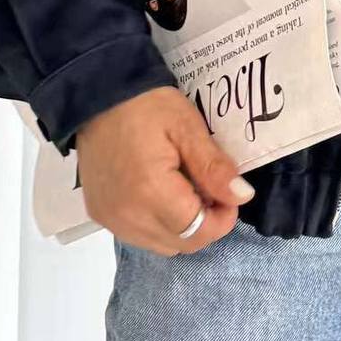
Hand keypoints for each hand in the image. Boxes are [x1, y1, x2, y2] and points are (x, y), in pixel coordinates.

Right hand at [74, 85, 254, 255]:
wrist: (98, 96)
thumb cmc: (147, 106)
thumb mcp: (187, 128)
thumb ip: (214, 167)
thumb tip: (242, 197)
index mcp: (151, 192)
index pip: (199, 231)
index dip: (223, 218)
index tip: (230, 194)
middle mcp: (127, 216)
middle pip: (182, 244)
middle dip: (206, 224)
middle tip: (210, 189)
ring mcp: (110, 219)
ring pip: (162, 245)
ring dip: (183, 227)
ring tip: (186, 189)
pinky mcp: (100, 216)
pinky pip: (140, 236)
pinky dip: (159, 225)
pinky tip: (162, 195)